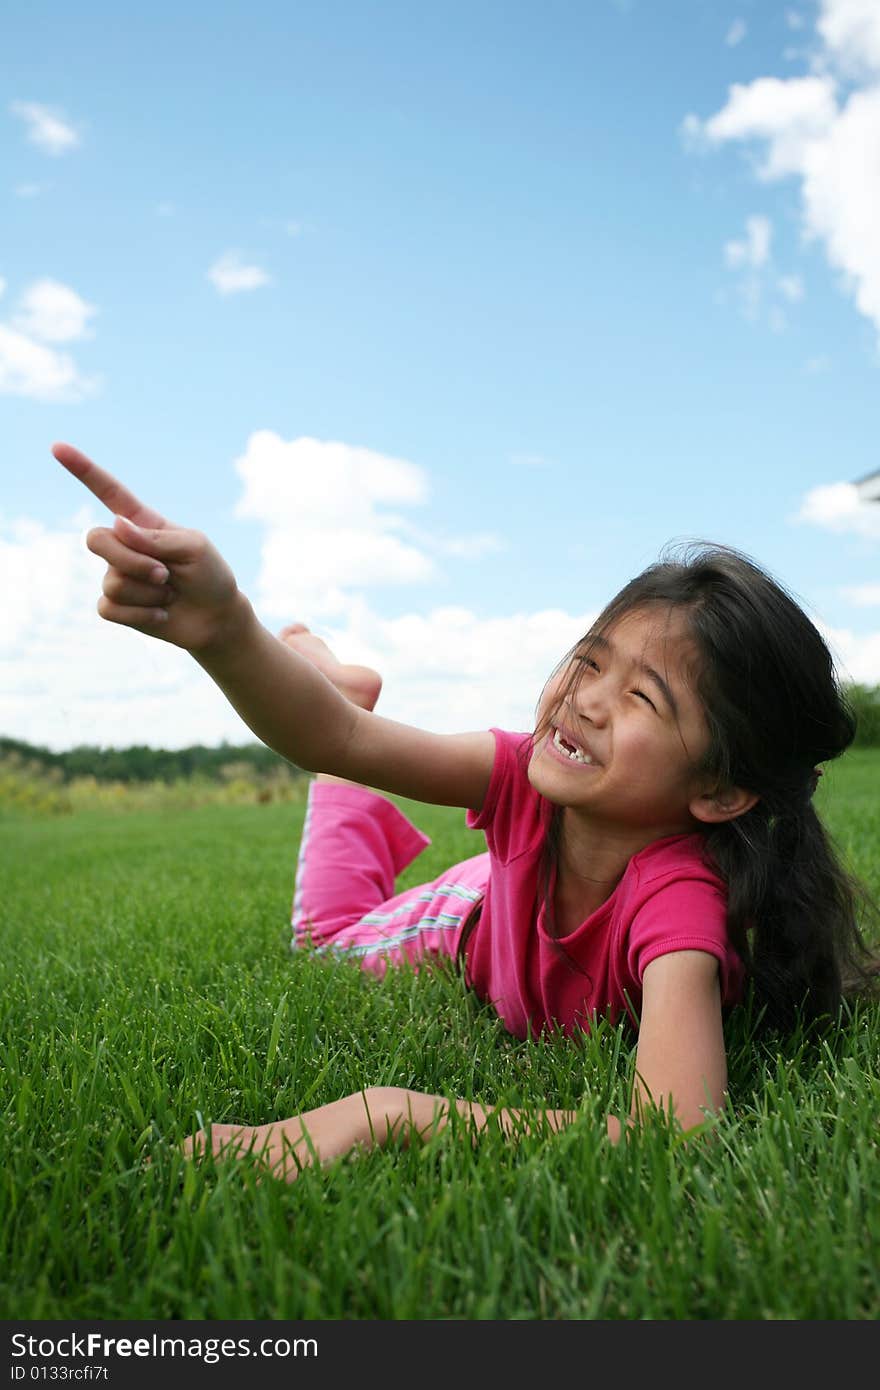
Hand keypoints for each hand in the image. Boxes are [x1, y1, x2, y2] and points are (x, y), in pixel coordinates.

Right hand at [52, 442, 242, 652]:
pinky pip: (109, 607)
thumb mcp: (194, 547)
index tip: (57, 447)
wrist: (215, 617)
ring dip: (148, 592)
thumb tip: (117, 525)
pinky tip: (161, 613)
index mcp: (142, 522)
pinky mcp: (114, 605)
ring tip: (169, 594)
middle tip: (166, 575)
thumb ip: (156, 536)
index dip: (82, 469)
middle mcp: (123, 545)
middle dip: (134, 561)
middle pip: (97, 540)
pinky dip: (141, 614)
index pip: (107, 491)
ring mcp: (116, 575)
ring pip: (112, 581)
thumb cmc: (209, 575)